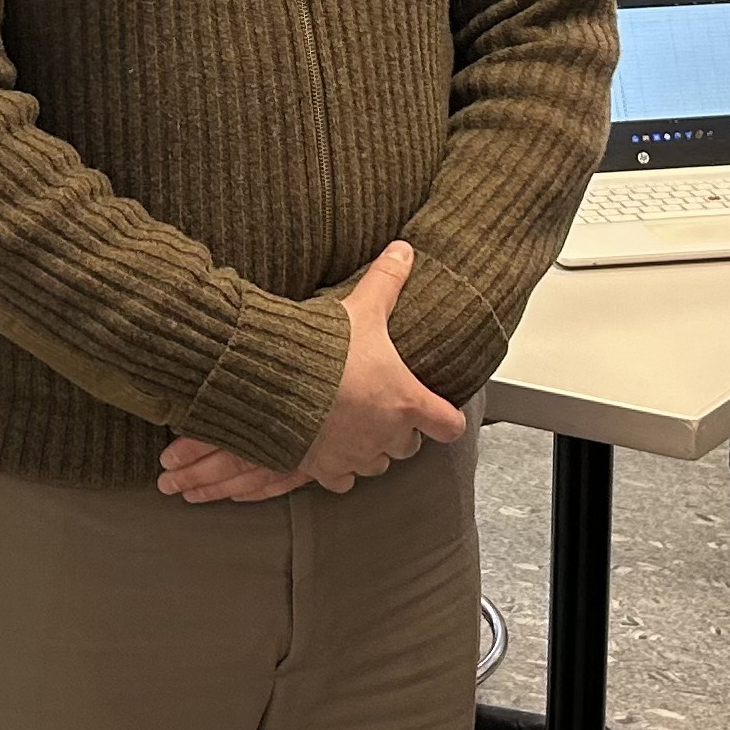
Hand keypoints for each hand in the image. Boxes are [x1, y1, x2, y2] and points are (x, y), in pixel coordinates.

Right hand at [157, 243, 464, 502]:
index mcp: (407, 401)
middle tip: (386, 409)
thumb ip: (387, 280)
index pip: (448, 424)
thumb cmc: (328, 350)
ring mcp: (355, 455)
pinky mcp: (323, 468)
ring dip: (372, 450)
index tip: (440, 412)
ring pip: (377, 465)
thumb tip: (404, 249)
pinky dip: (338, 469)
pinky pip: (341, 480)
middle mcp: (387, 435)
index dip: (446, 418)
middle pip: (409, 446)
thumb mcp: (363, 308)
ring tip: (359, 428)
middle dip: (401, 430)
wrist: (280, 383)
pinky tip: (330, 451)